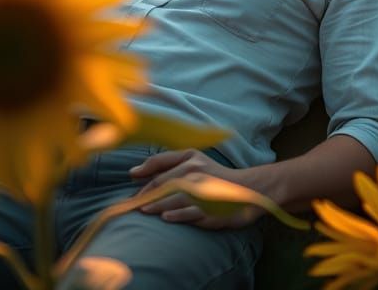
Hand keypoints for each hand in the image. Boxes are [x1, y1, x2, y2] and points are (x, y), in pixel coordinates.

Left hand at [129, 149, 262, 228]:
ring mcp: (203, 192)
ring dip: (157, 205)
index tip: (131, 181)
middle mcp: (196, 172)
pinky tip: (166, 217)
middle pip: (164, 184)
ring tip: (144, 211)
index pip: (160, 166)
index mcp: (190, 158)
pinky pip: (191, 212)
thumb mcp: (193, 159)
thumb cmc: (215, 175)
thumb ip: (165, 162)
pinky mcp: (210, 209)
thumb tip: (133, 172)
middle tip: (130, 205)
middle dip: (145, 195)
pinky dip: (178, 214)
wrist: (247, 188)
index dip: (143, 174)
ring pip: (174, 199)